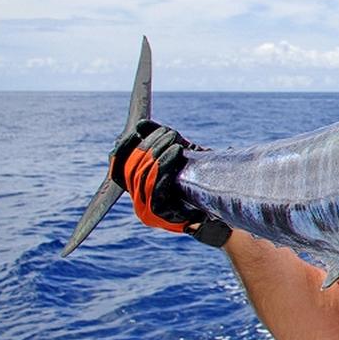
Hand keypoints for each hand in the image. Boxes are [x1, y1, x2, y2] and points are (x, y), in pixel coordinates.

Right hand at [109, 120, 230, 247]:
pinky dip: (165, 166)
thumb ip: (159, 142)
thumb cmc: (198, 181)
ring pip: (142, 175)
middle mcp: (137, 201)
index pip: (118, 166)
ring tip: (173, 137)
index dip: (124, 147)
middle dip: (149, 146)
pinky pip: (156, 187)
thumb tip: (141, 124)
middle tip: (167, 132)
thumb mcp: (177, 158)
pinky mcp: (158, 214)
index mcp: (137, 189)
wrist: (219, 206)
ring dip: (157, 152)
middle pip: (131, 168)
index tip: (137, 129)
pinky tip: (177, 151)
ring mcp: (145, 210)